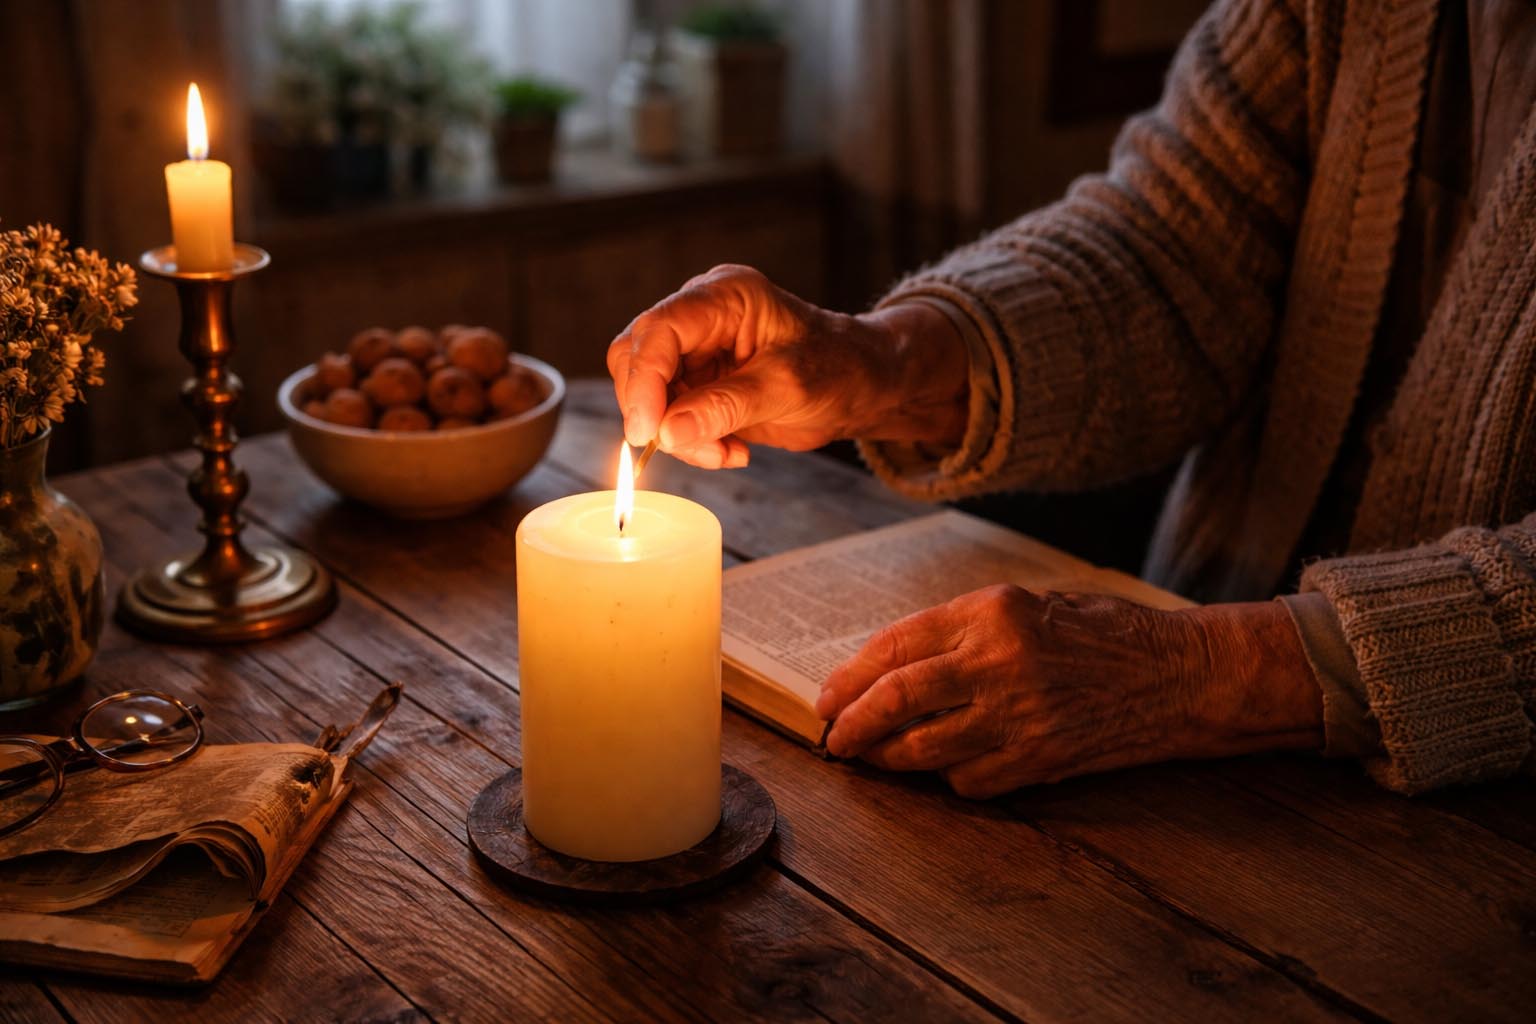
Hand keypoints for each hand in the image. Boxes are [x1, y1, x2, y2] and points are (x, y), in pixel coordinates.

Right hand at [607, 264, 968, 468]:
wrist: (864, 385)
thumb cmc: (839, 367)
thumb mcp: (787, 387)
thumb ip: (726, 407)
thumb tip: (668, 432)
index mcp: (722, 297)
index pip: (658, 330)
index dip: (643, 381)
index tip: (647, 431)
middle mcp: (700, 317)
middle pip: (637, 359)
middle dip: (655, 411)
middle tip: (688, 446)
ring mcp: (696, 351)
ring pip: (649, 395)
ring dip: (677, 435)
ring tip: (724, 452)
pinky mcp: (699, 384)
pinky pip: (670, 418)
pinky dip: (692, 443)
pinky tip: (732, 451)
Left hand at [816, 586, 1323, 797]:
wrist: (1178, 676)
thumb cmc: (1101, 632)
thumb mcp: (1027, 604)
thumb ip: (961, 630)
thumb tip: (890, 665)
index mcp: (993, 612)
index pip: (895, 645)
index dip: (850, 675)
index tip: (827, 696)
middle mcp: (1000, 662)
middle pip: (896, 699)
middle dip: (851, 721)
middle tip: (831, 735)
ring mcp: (1020, 717)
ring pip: (922, 749)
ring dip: (884, 758)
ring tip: (866, 757)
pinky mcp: (1038, 761)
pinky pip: (967, 779)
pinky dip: (943, 776)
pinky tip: (936, 767)